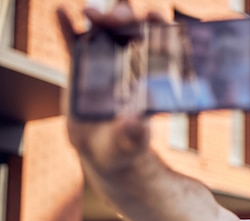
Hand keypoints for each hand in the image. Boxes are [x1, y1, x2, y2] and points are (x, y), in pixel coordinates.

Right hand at [56, 1, 161, 173]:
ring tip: (91, 14)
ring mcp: (104, 60)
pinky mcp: (80, 65)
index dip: (158, 27)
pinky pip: (72, 41)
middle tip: (116, 19)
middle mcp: (129, 62)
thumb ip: (133, 133)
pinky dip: (66, 25)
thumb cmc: (125, 145)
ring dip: (101, 15)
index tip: (155, 17)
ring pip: (105, 28)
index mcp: (150, 76)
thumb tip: (133, 122)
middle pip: (131, 27)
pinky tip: (61, 12)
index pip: (159, 45)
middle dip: (126, 16)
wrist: (100, 149)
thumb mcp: (131, 142)